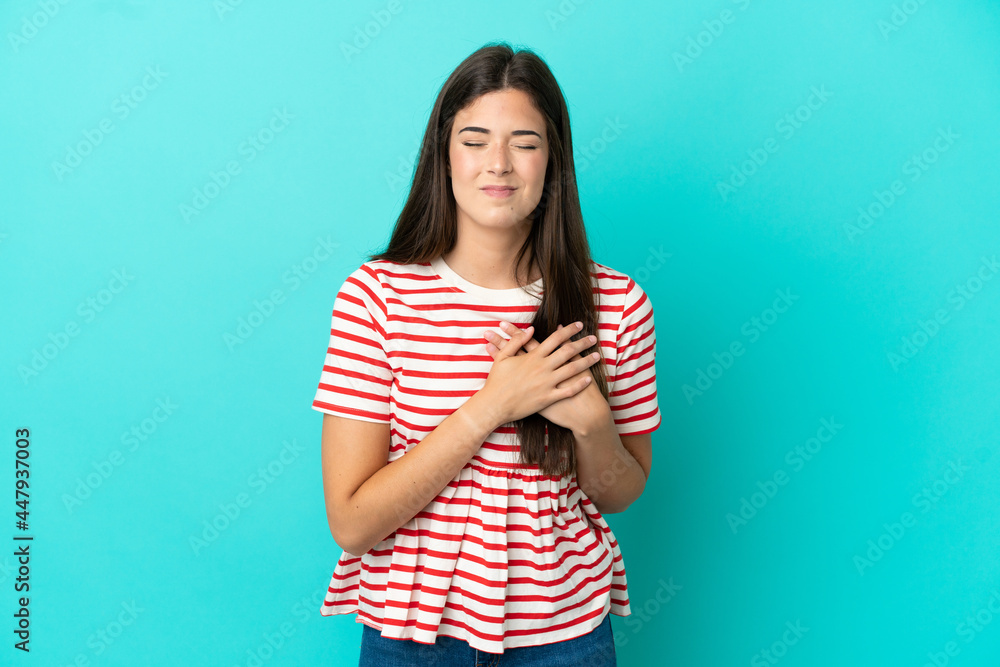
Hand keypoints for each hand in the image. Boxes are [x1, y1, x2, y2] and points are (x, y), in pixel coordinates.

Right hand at [483, 321, 606, 431]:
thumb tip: (530, 330)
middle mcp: (543, 367)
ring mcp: (547, 383)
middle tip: (593, 338)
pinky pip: (568, 391)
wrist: (494, 405)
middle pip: (568, 351)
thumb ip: (516, 341)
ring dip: (586, 361)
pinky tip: (588, 379)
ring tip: (597, 356)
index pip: (556, 338)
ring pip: (572, 369)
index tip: (579, 325)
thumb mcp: (502, 357)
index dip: (569, 330)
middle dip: (583, 343)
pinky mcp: (548, 398)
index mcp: (533, 356)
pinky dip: (580, 384)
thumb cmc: (496, 381)